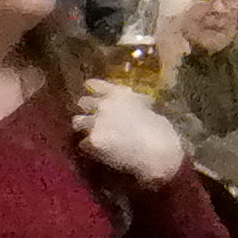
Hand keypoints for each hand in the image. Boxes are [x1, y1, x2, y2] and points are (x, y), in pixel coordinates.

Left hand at [71, 76, 188, 187]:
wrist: (158, 152)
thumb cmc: (159, 130)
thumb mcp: (147, 108)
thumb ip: (133, 102)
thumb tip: (132, 101)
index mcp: (118, 93)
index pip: (93, 84)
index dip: (92, 89)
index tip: (92, 93)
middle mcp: (104, 104)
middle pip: (83, 102)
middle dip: (87, 109)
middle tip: (94, 117)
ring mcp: (96, 122)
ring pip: (77, 122)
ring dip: (83, 127)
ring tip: (90, 134)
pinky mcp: (93, 141)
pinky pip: (83, 143)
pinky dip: (89, 147)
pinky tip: (98, 152)